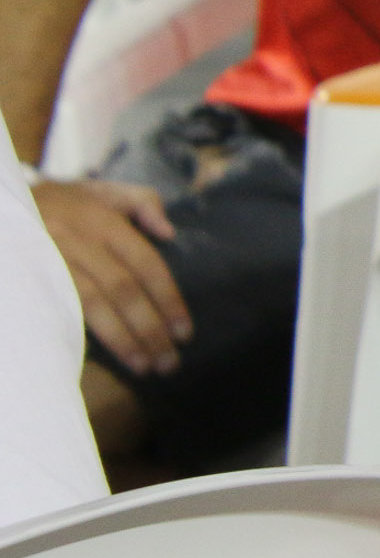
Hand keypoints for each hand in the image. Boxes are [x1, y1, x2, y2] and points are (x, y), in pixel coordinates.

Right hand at [35, 178, 186, 375]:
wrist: (6, 204)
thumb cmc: (62, 202)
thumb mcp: (103, 191)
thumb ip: (143, 203)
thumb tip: (169, 233)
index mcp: (105, 222)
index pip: (147, 265)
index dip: (168, 300)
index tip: (184, 333)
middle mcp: (82, 242)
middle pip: (124, 290)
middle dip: (150, 328)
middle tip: (169, 362)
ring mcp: (54, 261)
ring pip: (93, 304)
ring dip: (121, 339)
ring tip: (143, 366)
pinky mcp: (33, 278)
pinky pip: (62, 309)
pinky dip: (83, 334)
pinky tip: (100, 358)